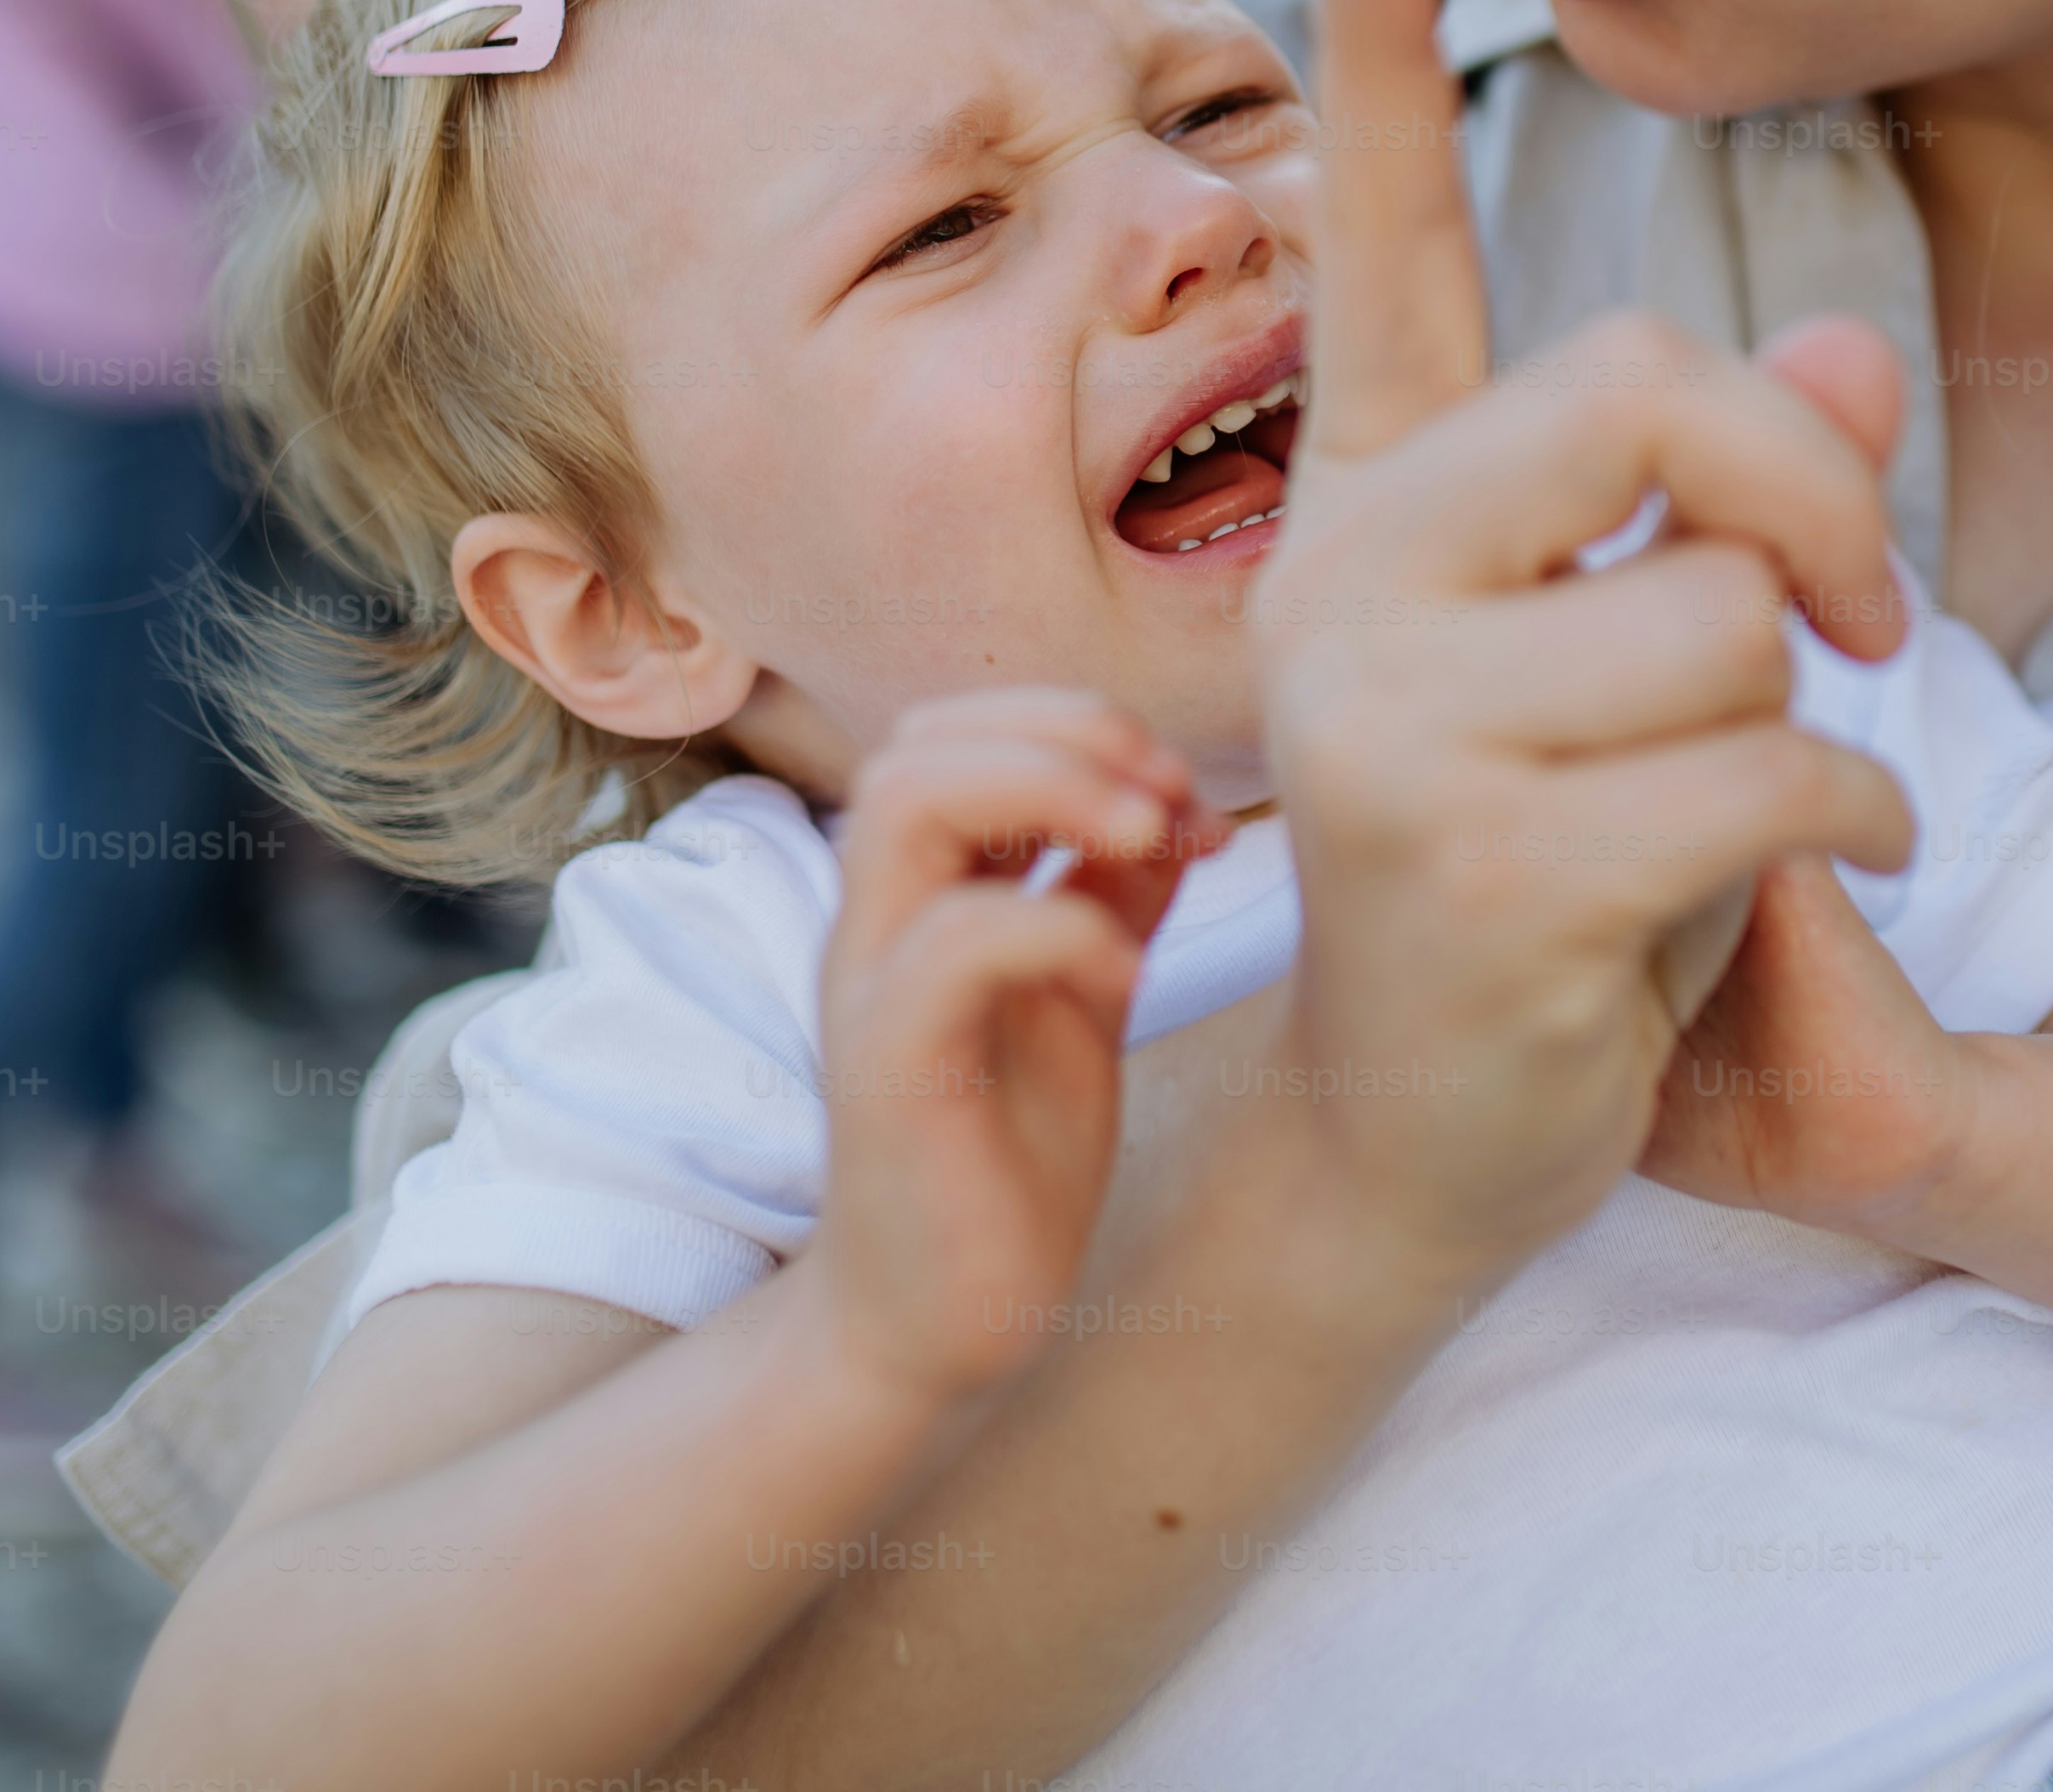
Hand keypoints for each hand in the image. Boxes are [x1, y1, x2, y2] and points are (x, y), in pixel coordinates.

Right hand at [810, 690, 1229, 1406]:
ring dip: (1046, 793)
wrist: (940, 1324)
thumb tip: (1174, 806)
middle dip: (1063, 737)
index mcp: (921, 900)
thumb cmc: (1009, 1159)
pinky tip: (1126, 982)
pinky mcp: (888, 1071)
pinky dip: (1058, 931)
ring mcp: (871, 992)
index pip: (954, 733)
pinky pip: (949, 946)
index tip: (1182, 797)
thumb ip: (1113, 896)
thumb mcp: (1083, 998)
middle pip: (917, 745)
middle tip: (1168, 805)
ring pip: (905, 806)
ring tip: (1147, 844)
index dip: (1074, 728)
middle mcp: (876, 928)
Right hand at [1250, 0, 1917, 1290]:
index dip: (1374, 55)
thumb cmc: (1554, 894)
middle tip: (1875, 616)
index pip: (1383, 254)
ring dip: (1817, 719)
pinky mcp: (1475, 863)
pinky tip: (1810, 878)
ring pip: (1731, 608)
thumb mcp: (1651, 671)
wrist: (1428, 1150)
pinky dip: (1856, 820)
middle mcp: (1341, 587)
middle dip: (1805, 501)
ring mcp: (1385, 723)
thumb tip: (1835, 344)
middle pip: (1649, 390)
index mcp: (1371, 515)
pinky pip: (1772, 760)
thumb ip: (1714, 507)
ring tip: (1738, 815)